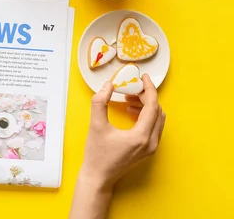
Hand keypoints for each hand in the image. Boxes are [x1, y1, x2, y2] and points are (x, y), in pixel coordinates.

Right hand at [80, 74, 165, 189]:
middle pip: (157, 112)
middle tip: (132, 87)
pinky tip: (131, 111)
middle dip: (147, 97)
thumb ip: (100, 102)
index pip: (152, 106)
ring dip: (146, 106)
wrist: (98, 177)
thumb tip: (107, 85)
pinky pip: (153, 127)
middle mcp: (150, 142)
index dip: (149, 89)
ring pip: (157, 119)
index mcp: (141, 136)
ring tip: (129, 98)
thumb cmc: (97, 154)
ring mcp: (151, 147)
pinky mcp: (147, 150)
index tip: (143, 77)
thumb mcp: (96, 126)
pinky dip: (145, 116)